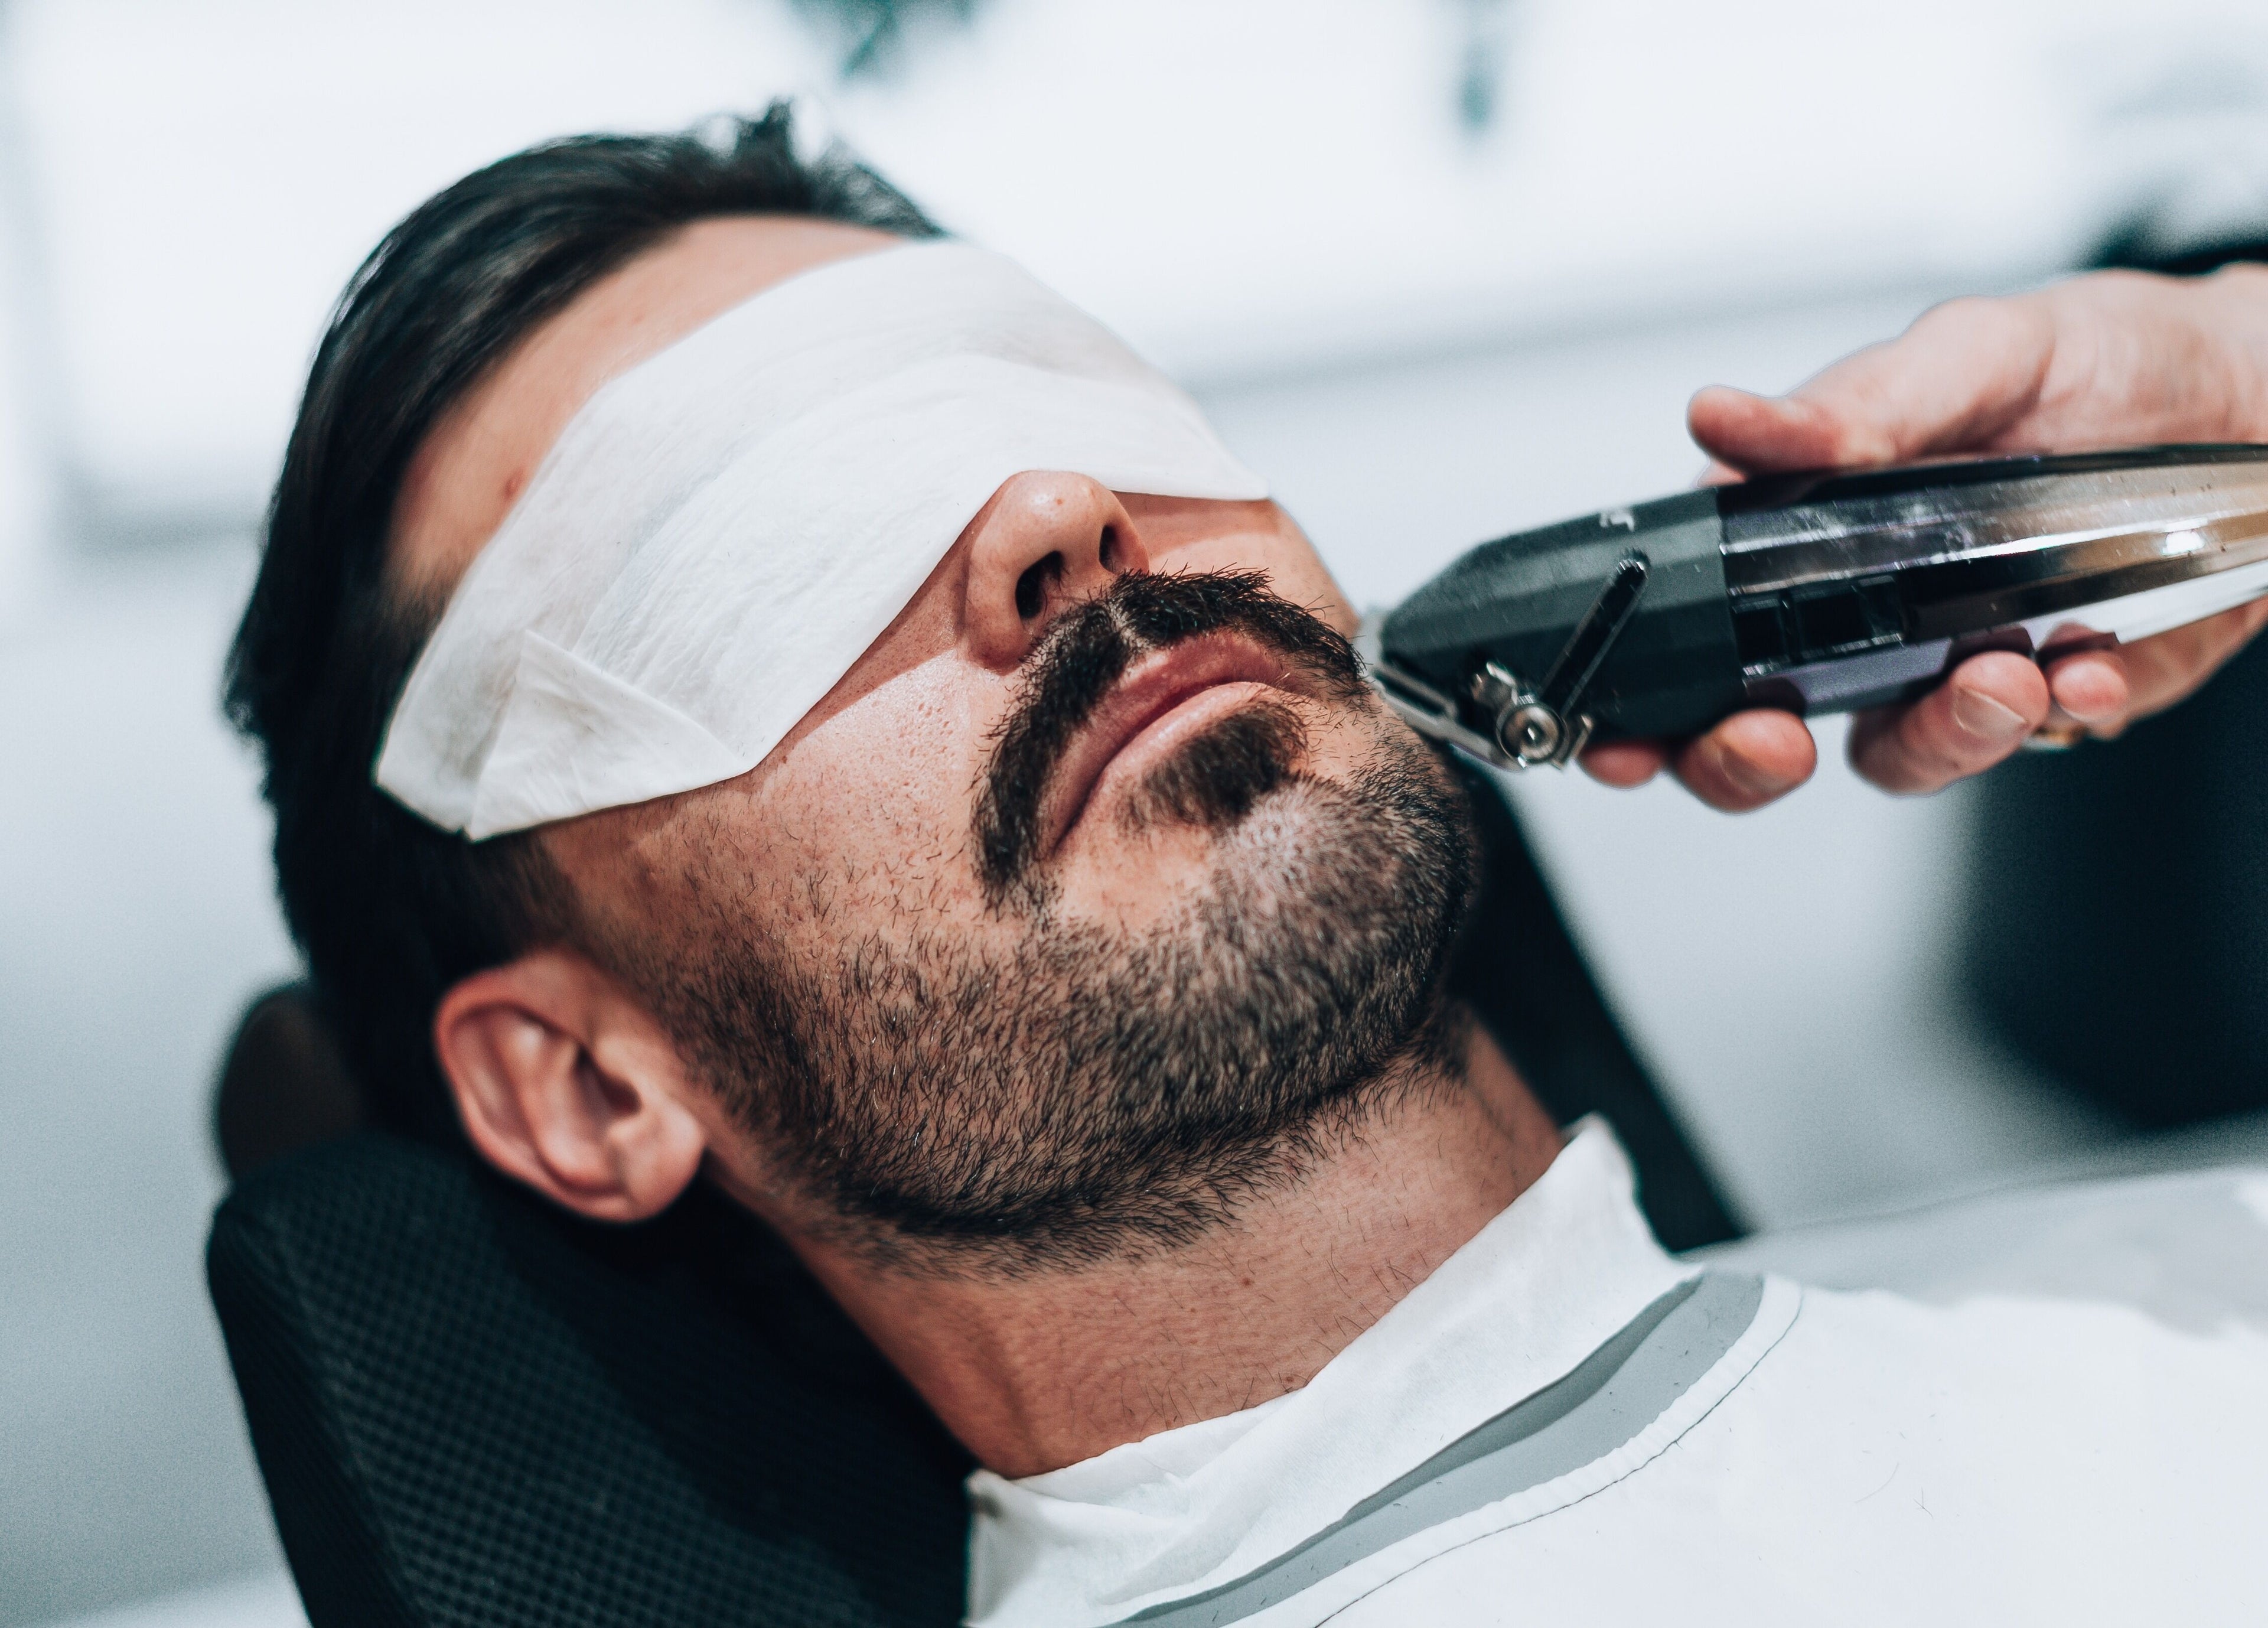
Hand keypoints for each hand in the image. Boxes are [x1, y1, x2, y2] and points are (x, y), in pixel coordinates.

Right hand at [1584, 265, 2267, 806]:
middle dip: (1741, 761)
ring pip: (1894, 755)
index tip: (1626, 733)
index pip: (1689, 628)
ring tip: (2000, 674)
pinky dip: (2066, 712)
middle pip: (1753, 730)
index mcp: (1809, 529)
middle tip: (1773, 738)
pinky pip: (2036, 741)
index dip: (1640, 697)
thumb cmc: (2119, 359)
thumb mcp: (1984, 350)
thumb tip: (1722, 417)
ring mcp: (1953, 662)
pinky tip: (2093, 662)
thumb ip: (1857, 400)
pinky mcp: (2056, 696)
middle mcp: (1865, 612)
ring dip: (1938, 735)